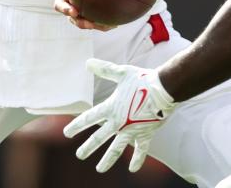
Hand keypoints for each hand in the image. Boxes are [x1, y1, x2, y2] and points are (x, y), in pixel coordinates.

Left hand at [63, 58, 175, 172]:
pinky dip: (137, 160)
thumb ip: (104, 69)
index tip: (66, 133)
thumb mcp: (122, 73)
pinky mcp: (145, 134)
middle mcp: (118, 122)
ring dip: (107, 160)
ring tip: (99, 169)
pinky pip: (140, 150)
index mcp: (111, 108)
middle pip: (99, 138)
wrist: (164, 89)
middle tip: (80, 155)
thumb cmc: (142, 79)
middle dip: (88, 148)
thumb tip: (87, 62)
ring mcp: (131, 131)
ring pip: (116, 149)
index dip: (76, 126)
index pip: (88, 118)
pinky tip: (132, 169)